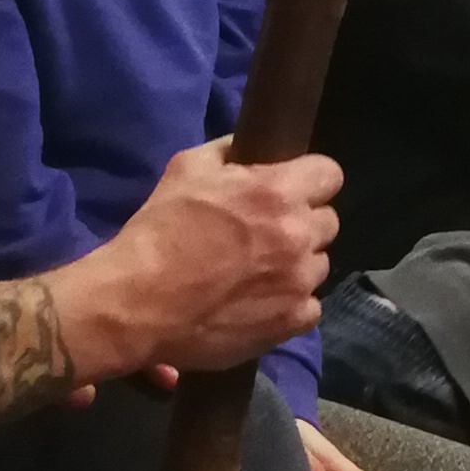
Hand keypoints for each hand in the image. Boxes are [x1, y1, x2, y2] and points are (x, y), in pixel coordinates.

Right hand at [65, 138, 342, 383]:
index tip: (291, 189)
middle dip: (302, 222)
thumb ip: (228, 151)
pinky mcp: (291, 322)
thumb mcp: (186, 169)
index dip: (310, 179)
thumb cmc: (160, 230)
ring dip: (297, 264)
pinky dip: (290, 303)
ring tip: (260, 272)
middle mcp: (299, 236)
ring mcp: (299, 283)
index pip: (330, 174)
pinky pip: (310, 306)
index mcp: (278, 193)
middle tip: (268, 233)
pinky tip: (260, 302)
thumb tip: (248, 148)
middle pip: (327, 222)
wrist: (140, 302)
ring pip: (319, 265)